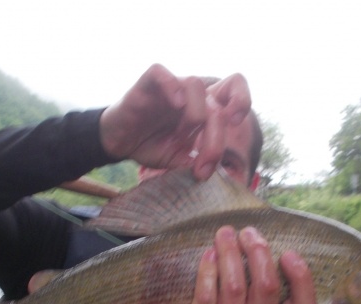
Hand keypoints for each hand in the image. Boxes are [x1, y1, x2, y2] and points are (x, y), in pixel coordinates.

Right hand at [99, 64, 251, 179]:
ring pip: (194, 84)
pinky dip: (170, 85)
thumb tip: (211, 172)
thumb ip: (195, 163)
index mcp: (204, 109)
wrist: (120, 143)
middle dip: (216, 137)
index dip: (241, 100)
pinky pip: (161, 73)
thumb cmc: (151, 145)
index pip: (233, 88)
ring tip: (181, 135)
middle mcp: (190, 96)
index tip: (235, 123)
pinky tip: (174, 105)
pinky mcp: (148, 85)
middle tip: (204, 165)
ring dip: (194, 114)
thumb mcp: (178, 160)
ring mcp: (170, 88)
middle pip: (216, 103)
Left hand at [162, 226, 316, 303]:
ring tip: (225, 235)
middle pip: (266, 288)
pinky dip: (208, 269)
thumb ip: (265, 285)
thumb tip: (264, 241)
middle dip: (258, 252)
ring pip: (235, 288)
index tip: (288, 253)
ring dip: (230, 253)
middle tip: (248, 233)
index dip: (300, 278)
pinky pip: (207, 295)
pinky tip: (209, 254)